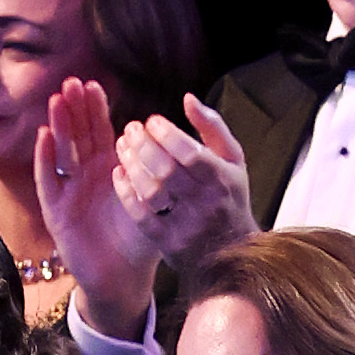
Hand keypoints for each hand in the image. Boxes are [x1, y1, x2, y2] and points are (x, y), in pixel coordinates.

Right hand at [34, 75, 160, 337]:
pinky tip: (44, 137)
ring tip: (56, 100)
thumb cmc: (140, 241)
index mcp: (111, 169)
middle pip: (79, 135)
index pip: (101, 131)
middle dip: (74, 108)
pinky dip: (45, 159)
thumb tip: (178, 140)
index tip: (94, 85)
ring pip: (63, 151)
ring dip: (59, 125)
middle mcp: (87, 175)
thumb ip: (160, 173)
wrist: (122, 279)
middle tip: (72, 82)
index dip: (96, 109)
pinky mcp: (56, 210)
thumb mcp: (154, 202)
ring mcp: (70, 190)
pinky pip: (48, 181)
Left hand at [111, 94, 253, 271]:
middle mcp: (206, 204)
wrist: (233, 255)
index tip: (152, 121)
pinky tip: (120, 174)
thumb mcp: (232, 160)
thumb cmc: (228, 197)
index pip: (190, 153)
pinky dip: (127, 193)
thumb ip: (212, 127)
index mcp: (223, 179)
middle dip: (144, 145)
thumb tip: (188, 99)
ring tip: (123, 148)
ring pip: (152, 193)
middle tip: (131, 130)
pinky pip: (141, 217)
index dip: (166, 134)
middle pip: (167, 171)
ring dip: (132, 166)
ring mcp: (187, 226)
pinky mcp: (169, 244)